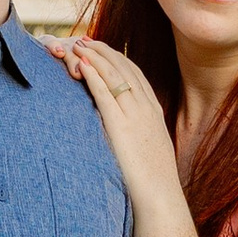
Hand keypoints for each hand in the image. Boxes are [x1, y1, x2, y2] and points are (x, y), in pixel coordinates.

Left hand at [57, 37, 188, 209]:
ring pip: (113, 75)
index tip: (102, 49)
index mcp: (154, 112)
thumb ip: (139, 136)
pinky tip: (79, 65)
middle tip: (85, 40)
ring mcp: (135, 115)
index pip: (135, 74)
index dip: (117, 58)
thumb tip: (129, 134)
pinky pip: (104, 93)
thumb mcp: (150, 150)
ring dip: (93, 57)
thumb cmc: (153, 181)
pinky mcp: (120, 125)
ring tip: (77, 45)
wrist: (160, 197)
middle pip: (124, 68)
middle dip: (103, 51)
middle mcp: (146, 108)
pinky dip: (92, 75)